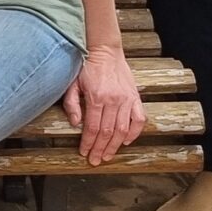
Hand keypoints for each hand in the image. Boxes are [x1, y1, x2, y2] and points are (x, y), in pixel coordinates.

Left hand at [61, 45, 146, 165]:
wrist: (105, 50)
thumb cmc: (87, 66)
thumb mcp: (72, 83)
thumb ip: (72, 103)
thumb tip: (74, 123)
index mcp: (96, 97)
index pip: (92, 128)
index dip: (88, 143)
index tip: (84, 153)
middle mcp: (113, 100)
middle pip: (107, 132)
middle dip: (100, 149)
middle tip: (95, 160)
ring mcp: (126, 99)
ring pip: (122, 130)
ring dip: (114, 146)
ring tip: (108, 156)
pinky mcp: (135, 97)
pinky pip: (139, 120)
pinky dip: (134, 133)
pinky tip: (126, 141)